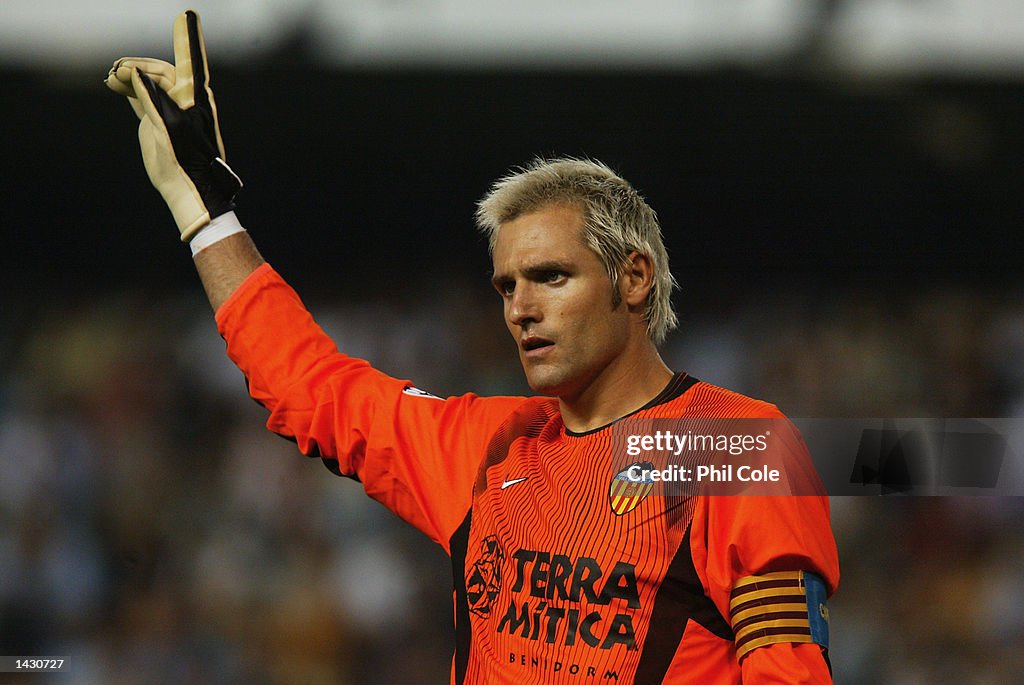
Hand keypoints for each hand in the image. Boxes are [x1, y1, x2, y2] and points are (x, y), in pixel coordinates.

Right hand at [106, 10, 240, 240]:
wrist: (188, 188)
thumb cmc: (185, 159)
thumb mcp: (167, 125)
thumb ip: (150, 96)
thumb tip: (134, 73)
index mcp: (194, 97)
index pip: (190, 59)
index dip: (187, 37)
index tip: (187, 14)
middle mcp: (185, 100)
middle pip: (160, 70)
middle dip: (138, 65)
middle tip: (116, 70)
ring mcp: (171, 110)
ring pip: (149, 82)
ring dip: (130, 76)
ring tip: (111, 77)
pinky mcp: (158, 121)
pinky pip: (142, 97)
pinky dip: (129, 89)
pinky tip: (114, 83)